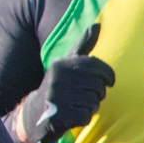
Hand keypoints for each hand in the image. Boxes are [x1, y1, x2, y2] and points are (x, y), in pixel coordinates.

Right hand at [16, 24, 114, 142]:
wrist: (34, 114)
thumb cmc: (59, 85)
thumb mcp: (67, 64)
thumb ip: (83, 45)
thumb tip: (97, 24)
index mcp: (62, 64)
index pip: (98, 68)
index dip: (109, 76)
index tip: (109, 82)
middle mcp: (58, 78)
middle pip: (99, 87)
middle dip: (97, 94)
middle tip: (83, 96)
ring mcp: (57, 97)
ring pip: (94, 102)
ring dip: (90, 106)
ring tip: (76, 104)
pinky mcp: (59, 116)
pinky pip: (87, 116)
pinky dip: (84, 118)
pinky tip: (72, 116)